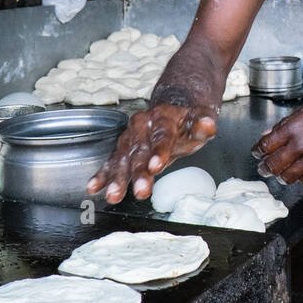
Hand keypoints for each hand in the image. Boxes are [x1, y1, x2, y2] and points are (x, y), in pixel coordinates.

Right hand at [87, 103, 217, 202]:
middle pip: (140, 151)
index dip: (159, 151)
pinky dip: (102, 174)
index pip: (162, 136)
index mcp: (162, 118)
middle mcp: (141, 127)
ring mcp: (130, 138)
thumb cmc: (186, 120)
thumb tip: (208, 125)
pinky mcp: (122, 149)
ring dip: (117, 178)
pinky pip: (110, 162)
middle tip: (140, 191)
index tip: (156, 166)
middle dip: (139, 172)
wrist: (170, 108)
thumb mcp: (200, 119)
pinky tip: (94, 187)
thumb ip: (203, 124)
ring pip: (122, 159)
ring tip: (113, 195)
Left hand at [252, 98, 302, 184]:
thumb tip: (270, 133)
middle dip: (265, 168)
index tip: (257, 153)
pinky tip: (299, 173)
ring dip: (281, 176)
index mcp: (293, 128)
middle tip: (263, 168)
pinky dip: (300, 177)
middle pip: (273, 164)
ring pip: (288, 176)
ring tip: (280, 174)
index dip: (258, 151)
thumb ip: (286, 123)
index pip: (266, 145)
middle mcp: (300, 145)